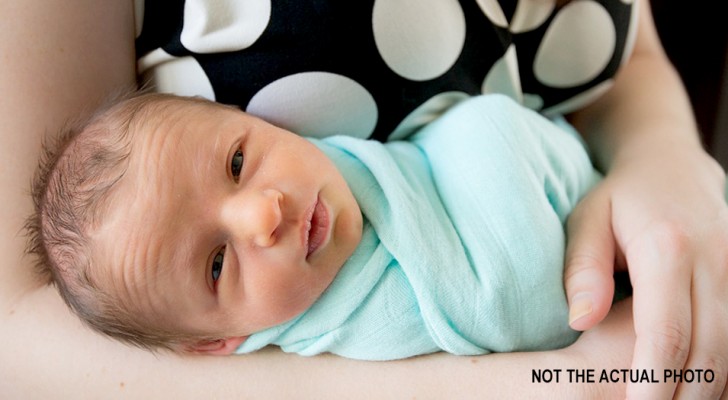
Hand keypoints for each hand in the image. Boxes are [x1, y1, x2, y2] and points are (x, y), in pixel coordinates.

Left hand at [563, 143, 727, 398]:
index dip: (652, 381)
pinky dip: (722, 372)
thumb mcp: (586, 221)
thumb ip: (583, 270)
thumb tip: (579, 322)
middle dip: (682, 397)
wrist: (671, 166)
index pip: (666, 332)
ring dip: (707, 392)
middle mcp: (716, 262)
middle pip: (708, 352)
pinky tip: (697, 391)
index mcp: (669, 248)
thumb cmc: (618, 198)